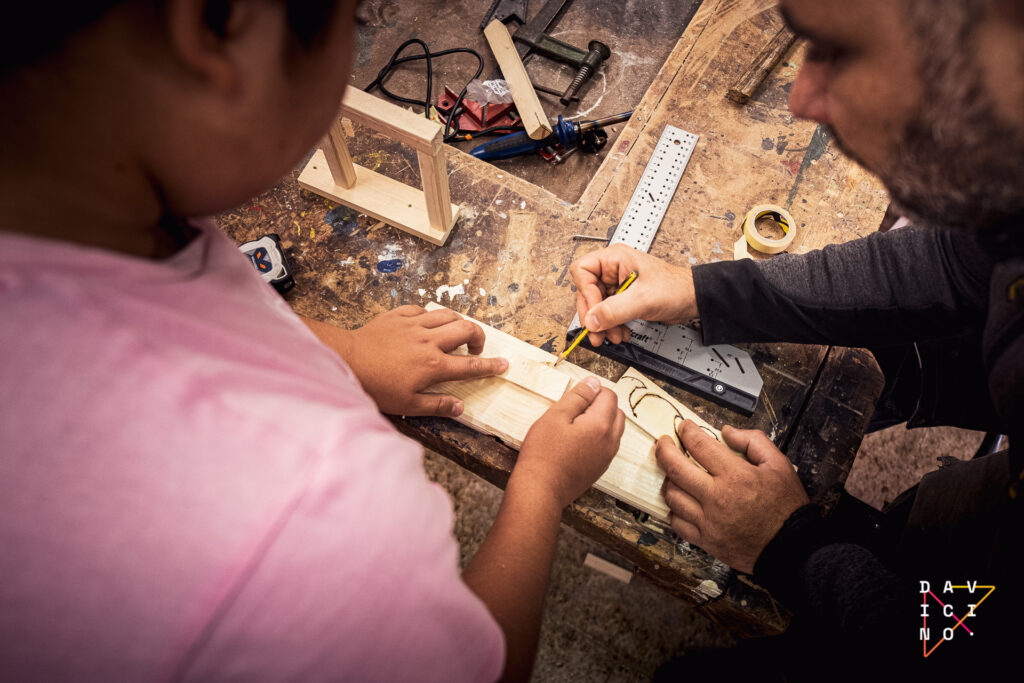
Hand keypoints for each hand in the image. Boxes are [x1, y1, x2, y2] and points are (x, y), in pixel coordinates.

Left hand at [333, 305, 508, 416]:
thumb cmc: (376, 387)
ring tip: (455, 335)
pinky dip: (430, 316)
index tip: (503, 365)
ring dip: (457, 323)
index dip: (490, 366)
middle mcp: (428, 341)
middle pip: (466, 330)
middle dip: (478, 337)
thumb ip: (437, 405)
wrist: (346, 361)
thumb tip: (460, 407)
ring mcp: (413, 325)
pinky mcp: (398, 315)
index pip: (471, 366)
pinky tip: (426, 325)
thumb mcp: (407, 405)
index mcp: (433, 366)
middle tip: (475, 349)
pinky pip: (422, 309)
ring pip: (448, 315)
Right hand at [513, 377, 625, 508]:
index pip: (610, 395)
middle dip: (600, 405)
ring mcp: (607, 458)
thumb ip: (578, 397)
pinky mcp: (600, 469)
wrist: (540, 490)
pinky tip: (575, 443)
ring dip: (600, 422)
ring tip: (573, 426)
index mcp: (601, 425)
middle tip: (574, 410)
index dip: (593, 391)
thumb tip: (593, 382)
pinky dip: (597, 438)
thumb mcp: (556, 416)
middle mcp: (611, 441)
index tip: (574, 398)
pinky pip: (607, 446)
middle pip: (617, 412)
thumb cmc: (543, 452)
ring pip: (614, 430)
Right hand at [569, 244, 697, 345]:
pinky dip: (611, 325)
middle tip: (597, 333)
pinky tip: (621, 333)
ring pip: (596, 306)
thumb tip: (591, 320)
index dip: (585, 293)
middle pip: (587, 292)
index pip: (583, 271)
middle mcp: (613, 269)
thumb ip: (614, 310)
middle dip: (593, 315)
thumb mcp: (642, 299)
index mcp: (615, 258)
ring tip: (613, 336)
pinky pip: (608, 313)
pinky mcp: (623, 298)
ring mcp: (617, 284)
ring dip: (603, 324)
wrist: (693, 300)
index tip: (594, 312)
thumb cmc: (676, 288)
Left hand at [655, 420, 809, 572]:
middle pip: (675, 468)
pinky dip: (674, 509)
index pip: (700, 445)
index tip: (683, 427)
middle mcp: (717, 498)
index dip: (687, 431)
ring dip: (668, 480)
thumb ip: (754, 441)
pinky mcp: (705, 541)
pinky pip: (677, 522)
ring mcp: (708, 521)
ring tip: (672, 472)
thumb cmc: (786, 507)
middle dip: (664, 450)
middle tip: (663, 443)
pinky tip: (680, 500)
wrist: (791, 548)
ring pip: (672, 495)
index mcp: (736, 476)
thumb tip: (727, 432)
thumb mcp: (779, 465)